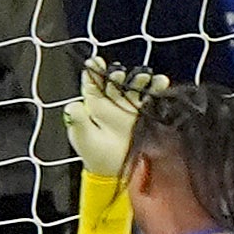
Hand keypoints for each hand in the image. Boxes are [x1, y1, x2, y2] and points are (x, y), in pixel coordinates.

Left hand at [69, 56, 166, 178]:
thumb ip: (78, 121)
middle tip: (119, 74)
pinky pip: (151, 97)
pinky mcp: (144, 114)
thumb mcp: (83, 138)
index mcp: (94, 105)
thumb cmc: (95, 155)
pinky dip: (156, 88)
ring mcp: (129, 106)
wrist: (117, 171)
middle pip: (114, 82)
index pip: (92, 83)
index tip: (95, 62)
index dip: (93, 71)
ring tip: (144, 75)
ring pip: (133, 86)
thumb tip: (72, 105)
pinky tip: (161, 81)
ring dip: (138, 78)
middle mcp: (111, 102)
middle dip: (116, 75)